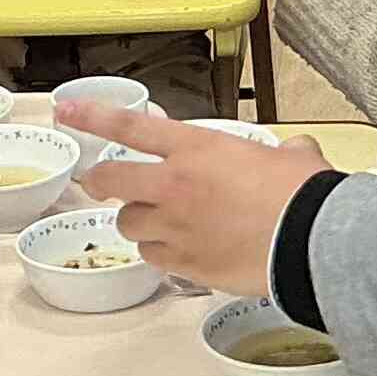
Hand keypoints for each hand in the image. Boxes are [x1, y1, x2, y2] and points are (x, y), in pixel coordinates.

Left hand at [63, 106, 331, 296]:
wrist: (310, 243)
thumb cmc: (303, 197)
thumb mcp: (293, 158)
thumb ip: (283, 151)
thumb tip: (297, 151)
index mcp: (196, 149)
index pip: (131, 127)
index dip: (92, 117)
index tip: (67, 111)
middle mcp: (174, 185)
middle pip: (111, 181)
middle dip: (101, 181)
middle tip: (104, 184)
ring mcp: (175, 227)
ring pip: (129, 224)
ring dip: (139, 221)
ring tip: (161, 222)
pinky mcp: (183, 264)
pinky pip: (153, 256)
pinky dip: (161, 252)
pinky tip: (181, 250)